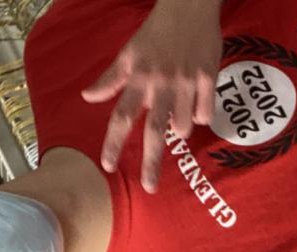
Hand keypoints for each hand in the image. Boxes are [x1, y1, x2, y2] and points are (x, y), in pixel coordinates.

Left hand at [81, 0, 221, 192]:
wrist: (190, 5)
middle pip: (155, 132)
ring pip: (184, 126)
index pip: (122, 117)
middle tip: (150, 188)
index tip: (107, 167)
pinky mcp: (209, 78)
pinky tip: (198, 104)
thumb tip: (88, 97)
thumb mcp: (129, 52)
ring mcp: (187, 82)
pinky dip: (201, 115)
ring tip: (178, 119)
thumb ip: (110, 78)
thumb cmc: (157, 31)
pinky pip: (206, 112)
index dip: (113, 143)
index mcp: (138, 78)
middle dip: (152, 163)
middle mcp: (161, 84)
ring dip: (180, 129)